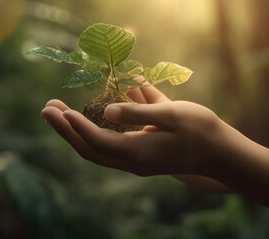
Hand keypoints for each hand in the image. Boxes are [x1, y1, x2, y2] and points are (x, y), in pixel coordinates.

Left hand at [41, 85, 231, 175]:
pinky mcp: (142, 154)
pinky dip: (96, 130)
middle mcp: (132, 160)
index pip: (97, 140)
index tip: (59, 110)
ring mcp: (136, 160)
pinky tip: (92, 112)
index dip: (76, 126)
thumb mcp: (173, 114)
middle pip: (89, 149)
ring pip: (97, 148)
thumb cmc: (202, 130)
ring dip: (76, 131)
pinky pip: (111, 144)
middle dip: (66, 130)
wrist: (222, 154)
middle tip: (46, 109)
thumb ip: (139, 112)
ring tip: (58, 111)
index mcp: (138, 151)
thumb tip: (107, 108)